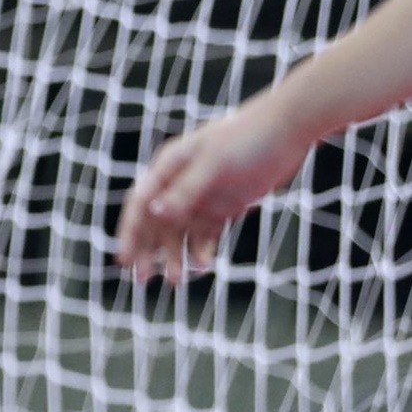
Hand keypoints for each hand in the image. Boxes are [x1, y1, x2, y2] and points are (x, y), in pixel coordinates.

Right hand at [118, 99, 314, 283]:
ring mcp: (202, 196)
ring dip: (174, 255)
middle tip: (143, 279)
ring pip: (180, 232)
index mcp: (168, 167)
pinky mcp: (225, 205)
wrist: (287, 130)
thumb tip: (154, 213)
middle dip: (147, 251)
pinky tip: (204, 266)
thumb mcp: (214, 164)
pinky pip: (206, 234)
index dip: (129, 232)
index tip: (123, 259)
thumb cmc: (246, 138)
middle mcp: (179, 183)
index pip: (140, 204)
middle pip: (155, 222)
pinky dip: (201, 250)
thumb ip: (185, 190)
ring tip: (177, 281)